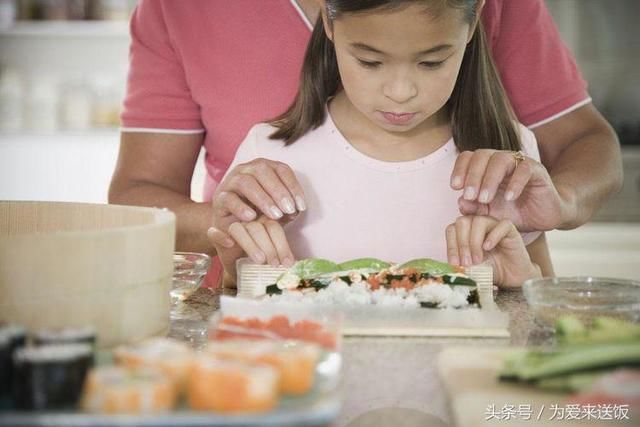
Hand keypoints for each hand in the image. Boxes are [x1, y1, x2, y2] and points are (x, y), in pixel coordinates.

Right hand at [207, 215, 294, 285]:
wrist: (236, 259)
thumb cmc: (259, 255)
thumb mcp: (273, 253)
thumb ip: (283, 248)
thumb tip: (296, 257)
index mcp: (265, 219)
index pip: (274, 227)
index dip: (282, 245)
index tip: (288, 263)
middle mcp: (248, 219)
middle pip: (259, 227)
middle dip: (269, 247)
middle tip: (274, 264)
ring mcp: (231, 225)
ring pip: (239, 229)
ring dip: (250, 244)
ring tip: (260, 260)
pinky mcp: (216, 234)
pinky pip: (215, 232)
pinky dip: (221, 237)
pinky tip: (230, 244)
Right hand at [213, 158, 305, 221]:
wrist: (232, 228)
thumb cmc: (259, 215)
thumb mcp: (277, 212)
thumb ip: (288, 210)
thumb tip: (297, 210)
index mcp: (264, 168)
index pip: (281, 169)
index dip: (293, 186)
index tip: (301, 206)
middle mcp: (246, 169)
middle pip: (262, 170)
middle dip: (279, 191)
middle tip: (289, 210)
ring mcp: (231, 181)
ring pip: (246, 182)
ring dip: (262, 198)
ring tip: (275, 215)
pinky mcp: (220, 197)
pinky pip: (229, 198)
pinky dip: (241, 207)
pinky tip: (252, 218)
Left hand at [445, 215, 540, 287]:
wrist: (510, 278)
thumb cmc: (489, 269)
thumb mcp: (470, 267)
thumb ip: (461, 263)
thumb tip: (451, 265)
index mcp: (465, 231)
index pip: (451, 230)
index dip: (451, 246)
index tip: (455, 263)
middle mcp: (477, 225)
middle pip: (462, 222)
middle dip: (461, 243)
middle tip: (466, 262)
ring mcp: (493, 224)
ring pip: (479, 221)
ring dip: (475, 242)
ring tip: (477, 259)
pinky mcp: (509, 229)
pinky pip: (501, 224)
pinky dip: (493, 236)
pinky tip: (488, 248)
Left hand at [451, 150, 566, 231]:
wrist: (542, 218)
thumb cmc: (512, 213)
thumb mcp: (489, 215)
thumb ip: (474, 209)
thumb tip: (460, 201)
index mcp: (485, 167)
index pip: (468, 157)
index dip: (459, 169)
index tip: (455, 187)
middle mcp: (500, 161)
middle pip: (482, 155)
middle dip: (472, 176)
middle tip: (470, 196)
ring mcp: (519, 164)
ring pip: (501, 159)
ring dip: (490, 178)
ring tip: (485, 199)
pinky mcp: (537, 170)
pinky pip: (525, 169)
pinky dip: (515, 183)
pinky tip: (509, 198)